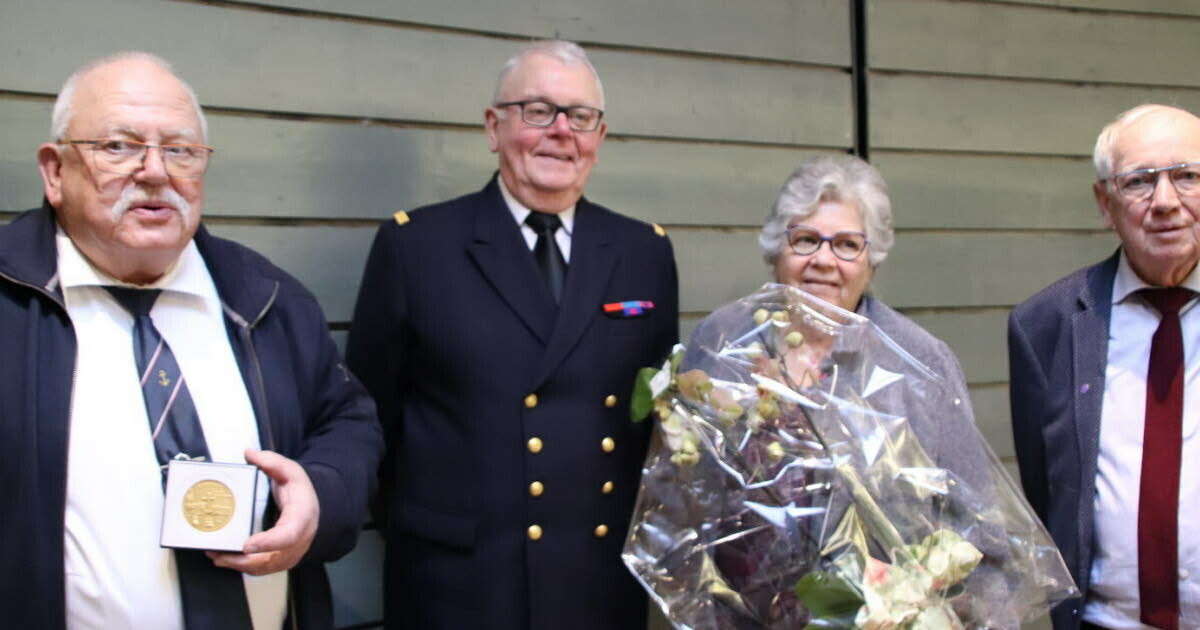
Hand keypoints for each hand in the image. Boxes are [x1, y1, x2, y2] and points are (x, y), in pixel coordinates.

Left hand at [208, 449, 319, 575]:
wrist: (315, 510)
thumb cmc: (302, 494)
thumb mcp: (291, 471)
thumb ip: (271, 462)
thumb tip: (250, 454)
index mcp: (301, 518)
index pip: (288, 535)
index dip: (267, 542)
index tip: (247, 544)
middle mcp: (298, 540)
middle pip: (271, 558)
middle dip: (242, 559)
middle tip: (219, 554)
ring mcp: (290, 553)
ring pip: (264, 568)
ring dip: (238, 566)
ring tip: (217, 556)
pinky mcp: (281, 560)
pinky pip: (262, 570)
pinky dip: (243, 568)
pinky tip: (227, 560)